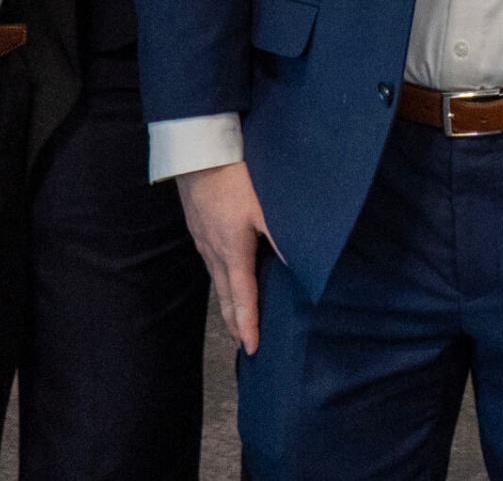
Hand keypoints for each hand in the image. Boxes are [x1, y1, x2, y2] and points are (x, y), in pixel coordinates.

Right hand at [175, 161, 278, 354]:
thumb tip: (303, 263)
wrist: (199, 152)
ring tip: (235, 320)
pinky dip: (221, 281)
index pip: (242, 298)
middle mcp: (213, 252)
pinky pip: (211, 263)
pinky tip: (226, 278)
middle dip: (235, 323)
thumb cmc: (235, 178)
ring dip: (227, 304)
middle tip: (243, 345)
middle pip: (225, 296)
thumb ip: (285, 237)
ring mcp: (204, 240)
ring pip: (217, 281)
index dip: (248, 325)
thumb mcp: (266, 207)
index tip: (253, 349)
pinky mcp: (199, 227)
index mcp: (233, 252)